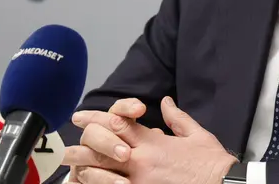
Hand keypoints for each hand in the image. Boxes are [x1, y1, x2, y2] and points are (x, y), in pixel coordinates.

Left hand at [63, 96, 237, 183]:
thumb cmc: (212, 162)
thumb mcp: (196, 134)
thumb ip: (177, 117)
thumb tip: (166, 102)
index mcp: (154, 142)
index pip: (119, 124)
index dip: (97, 119)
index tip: (81, 117)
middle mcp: (142, 160)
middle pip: (104, 149)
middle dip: (84, 147)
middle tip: (67, 149)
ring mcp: (141, 182)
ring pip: (105, 175)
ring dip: (88, 172)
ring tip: (75, 171)